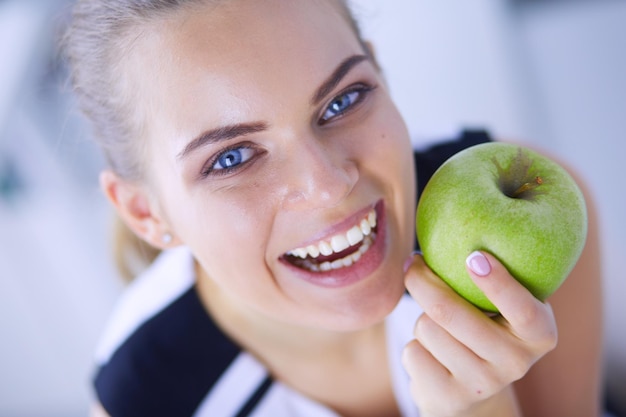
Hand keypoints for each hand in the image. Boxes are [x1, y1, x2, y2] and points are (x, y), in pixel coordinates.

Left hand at [402, 251, 557, 416]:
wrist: (473, 390)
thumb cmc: (487, 326)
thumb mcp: (504, 306)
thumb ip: (492, 276)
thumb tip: (448, 229)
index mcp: (539, 334)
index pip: (524, 310)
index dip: (498, 283)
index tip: (475, 256)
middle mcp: (516, 363)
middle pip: (450, 313)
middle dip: (422, 281)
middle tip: (413, 263)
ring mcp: (483, 384)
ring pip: (427, 329)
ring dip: (423, 319)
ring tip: (441, 327)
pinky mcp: (450, 398)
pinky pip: (413, 353)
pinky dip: (414, 346)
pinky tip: (432, 354)